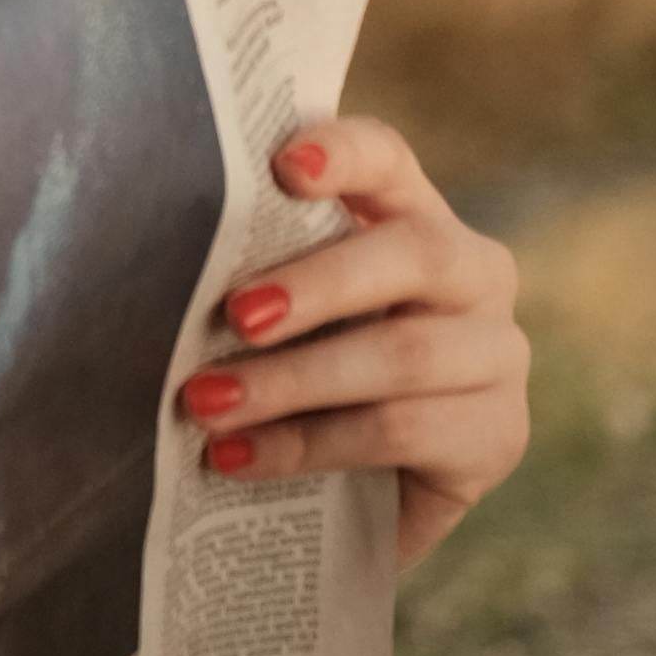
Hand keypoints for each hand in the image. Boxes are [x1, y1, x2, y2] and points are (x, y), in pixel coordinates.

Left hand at [172, 113, 527, 577]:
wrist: (359, 502)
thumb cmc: (304, 381)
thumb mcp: (281, 321)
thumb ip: (252, 283)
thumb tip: (158, 273)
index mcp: (413, 219)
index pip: (388, 160)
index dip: (343, 153)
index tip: (283, 167)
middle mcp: (473, 274)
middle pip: (415, 253)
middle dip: (317, 285)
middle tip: (236, 315)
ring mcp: (497, 355)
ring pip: (404, 355)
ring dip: (293, 382)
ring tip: (207, 405)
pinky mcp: (496, 436)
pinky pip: (402, 432)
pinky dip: (308, 446)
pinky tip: (240, 457)